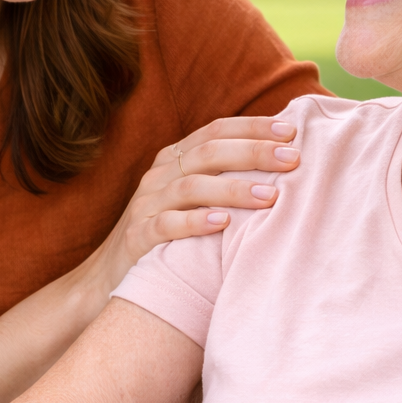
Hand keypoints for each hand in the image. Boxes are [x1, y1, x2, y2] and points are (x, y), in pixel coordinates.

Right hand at [94, 116, 300, 284]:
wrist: (110, 275)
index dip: (252, 127)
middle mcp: (160, 176)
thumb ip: (225, 178)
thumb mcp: (193, 199)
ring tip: (270, 196)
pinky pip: (165, 225)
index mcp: (175, 159)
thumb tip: (281, 164)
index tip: (290, 131)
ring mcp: (146, 205)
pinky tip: (222, 223)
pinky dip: (195, 222)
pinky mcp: (136, 238)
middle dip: (253, 152)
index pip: (215, 131)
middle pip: (208, 153)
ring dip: (233, 189)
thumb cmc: (170, 235)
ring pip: (191, 186)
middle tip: (292, 159)